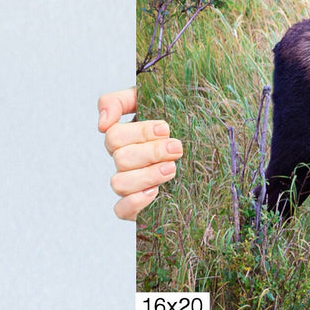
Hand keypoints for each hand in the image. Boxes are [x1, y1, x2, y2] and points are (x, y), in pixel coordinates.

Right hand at [99, 87, 181, 219]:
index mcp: (126, 136)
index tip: (165, 128)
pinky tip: (155, 192)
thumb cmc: (180, 119)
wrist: (206, 145)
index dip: (140, 132)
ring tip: (172, 169)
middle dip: (152, 152)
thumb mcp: (154, 100)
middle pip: (121, 158)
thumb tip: (102, 123)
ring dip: (147, 175)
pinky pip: (121, 210)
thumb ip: (121, 101)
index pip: (114, 134)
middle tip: (177, 148)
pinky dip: (135, 202)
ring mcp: (129, 183)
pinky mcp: (136, 206)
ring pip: (119, 183)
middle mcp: (124, 160)